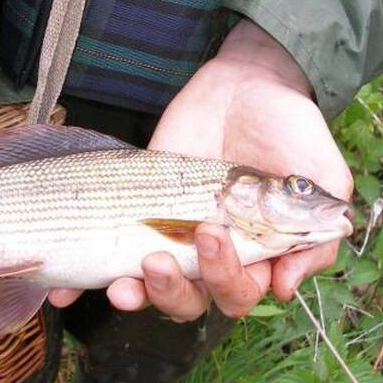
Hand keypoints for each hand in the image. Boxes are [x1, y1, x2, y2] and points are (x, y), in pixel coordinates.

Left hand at [51, 20, 352, 318]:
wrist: (245, 82)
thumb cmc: (288, 128)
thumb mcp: (319, 174)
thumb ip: (316, 235)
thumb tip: (285, 287)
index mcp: (256, 255)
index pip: (238, 293)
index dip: (225, 280)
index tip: (211, 236)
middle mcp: (211, 255)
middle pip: (192, 301)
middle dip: (174, 290)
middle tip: (159, 258)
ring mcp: (171, 234)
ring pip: (152, 288)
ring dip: (136, 294)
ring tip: (120, 283)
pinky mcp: (137, 213)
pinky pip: (111, 254)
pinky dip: (83, 280)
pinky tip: (64, 291)